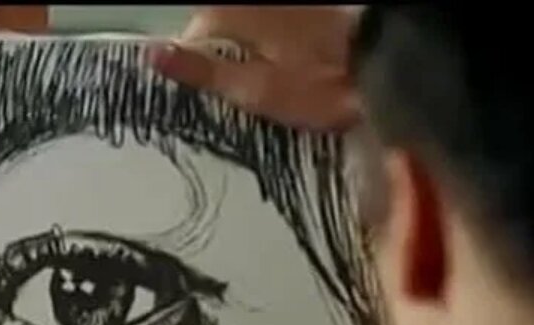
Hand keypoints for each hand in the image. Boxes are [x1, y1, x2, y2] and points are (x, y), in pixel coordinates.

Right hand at [150, 6, 362, 131]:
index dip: (202, 74)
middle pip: (218, 32)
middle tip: (256, 96)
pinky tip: (297, 67)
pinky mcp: (304, 11)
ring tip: (281, 84)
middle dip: (229, 62)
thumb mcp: (252, 89)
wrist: (387, 63)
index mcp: (227, 11)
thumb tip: (152, 55)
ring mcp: (276, 4)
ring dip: (252, 55)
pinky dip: (275, 47)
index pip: (191, 40)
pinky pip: (271, 28)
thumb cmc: (319, 83)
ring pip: (245, 30)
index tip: (223, 100)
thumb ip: (200, 71)